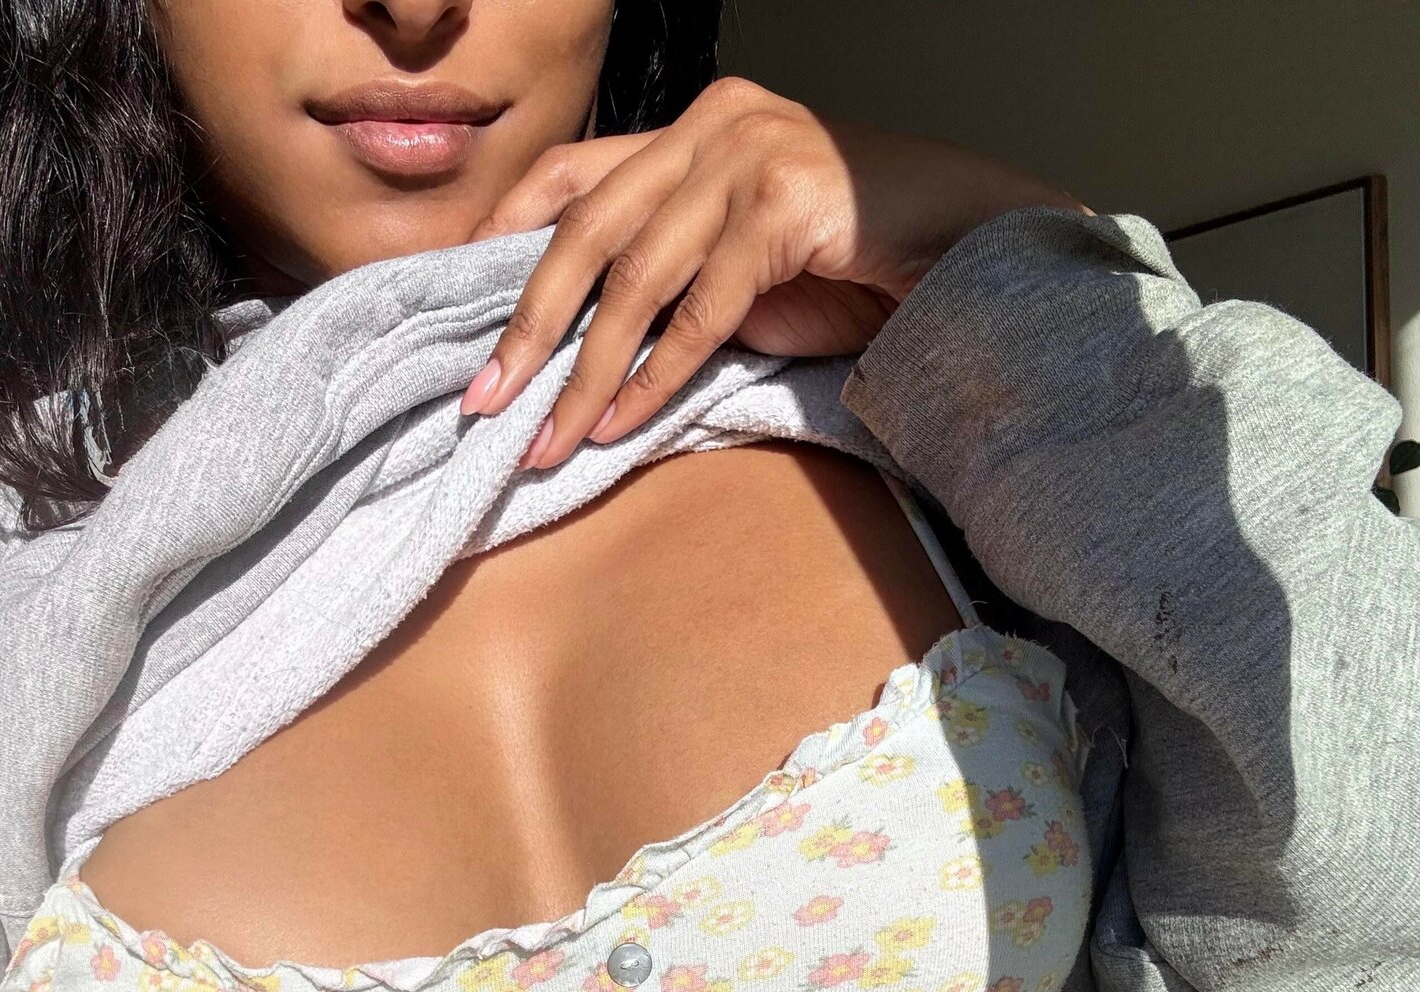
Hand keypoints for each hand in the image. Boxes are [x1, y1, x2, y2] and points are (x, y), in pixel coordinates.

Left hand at [458, 76, 1082, 470]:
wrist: (961, 248)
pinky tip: (620, 426)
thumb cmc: (847, 264)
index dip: (506, 235)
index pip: (571, 173)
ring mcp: (748, 158)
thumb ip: (664, 275)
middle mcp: (710, 126)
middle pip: (586, 230)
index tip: (459, 309)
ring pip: (637, 280)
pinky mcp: (785, 206)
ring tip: (543, 438)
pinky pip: (700, 313)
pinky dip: (655, 379)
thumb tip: (571, 342)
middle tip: (484, 398)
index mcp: (690, 127)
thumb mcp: (734, 260)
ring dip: (585, 374)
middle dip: (528, 325)